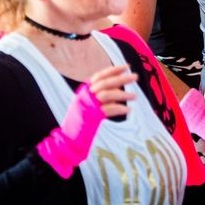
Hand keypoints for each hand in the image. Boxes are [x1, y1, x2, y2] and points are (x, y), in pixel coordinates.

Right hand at [37, 64, 135, 178]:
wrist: (68, 138)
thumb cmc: (80, 121)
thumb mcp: (88, 103)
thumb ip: (101, 94)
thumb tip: (118, 86)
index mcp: (84, 90)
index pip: (100, 75)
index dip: (113, 70)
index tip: (126, 66)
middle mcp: (85, 95)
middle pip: (105, 83)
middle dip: (122, 78)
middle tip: (136, 77)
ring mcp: (87, 105)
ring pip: (108, 94)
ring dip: (123, 94)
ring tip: (135, 96)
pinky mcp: (92, 117)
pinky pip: (109, 109)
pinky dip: (120, 108)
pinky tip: (128, 109)